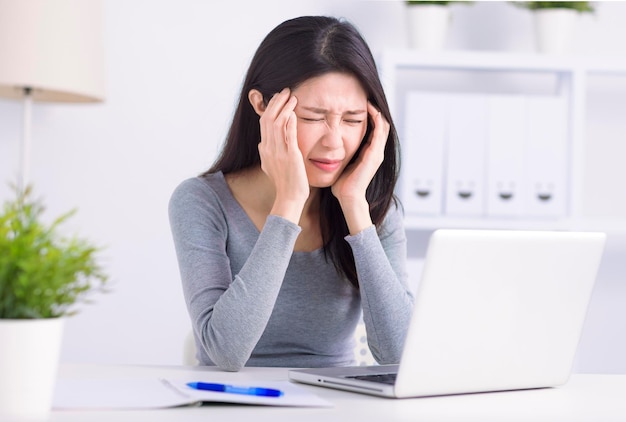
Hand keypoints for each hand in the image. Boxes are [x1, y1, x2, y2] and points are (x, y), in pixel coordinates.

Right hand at [257, 88, 309, 222]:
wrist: (289, 197)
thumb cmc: (284, 183)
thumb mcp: (270, 166)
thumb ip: (266, 153)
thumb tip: (262, 144)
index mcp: (264, 150)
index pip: (264, 123)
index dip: (270, 108)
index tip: (278, 98)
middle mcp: (268, 149)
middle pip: (268, 119)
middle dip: (276, 102)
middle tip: (285, 91)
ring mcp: (278, 152)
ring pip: (276, 123)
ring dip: (284, 108)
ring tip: (292, 97)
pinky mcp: (290, 156)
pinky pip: (288, 135)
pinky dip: (290, 122)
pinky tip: (294, 112)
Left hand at [331, 102, 389, 233]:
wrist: (347, 197)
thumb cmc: (342, 184)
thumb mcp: (342, 163)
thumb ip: (341, 153)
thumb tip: (329, 145)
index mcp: (369, 153)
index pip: (374, 129)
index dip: (370, 116)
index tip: (359, 104)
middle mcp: (376, 151)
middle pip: (381, 124)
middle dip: (375, 110)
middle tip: (366, 97)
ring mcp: (377, 153)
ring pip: (383, 125)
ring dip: (377, 112)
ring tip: (369, 100)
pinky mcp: (374, 154)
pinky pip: (379, 132)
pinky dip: (376, 119)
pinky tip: (370, 110)